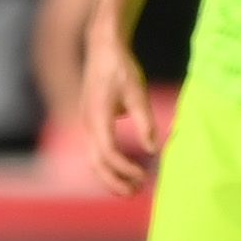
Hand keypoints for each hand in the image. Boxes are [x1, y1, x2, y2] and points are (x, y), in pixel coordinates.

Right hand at [79, 25, 160, 194]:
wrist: (102, 47)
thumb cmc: (121, 68)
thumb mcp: (137, 93)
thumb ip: (145, 122)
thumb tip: (154, 149)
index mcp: (98, 118)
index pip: (108, 154)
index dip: (125, 169)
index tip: (144, 175)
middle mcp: (87, 124)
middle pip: (96, 163)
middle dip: (114, 181)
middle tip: (136, 193)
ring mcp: (86, 123)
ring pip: (93, 159)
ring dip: (111, 175)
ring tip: (132, 186)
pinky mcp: (90, 120)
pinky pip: (95, 149)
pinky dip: (108, 163)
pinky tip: (125, 168)